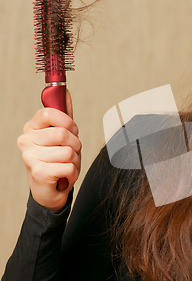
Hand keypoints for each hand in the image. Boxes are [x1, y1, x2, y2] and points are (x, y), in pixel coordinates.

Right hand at [17, 89, 81, 212]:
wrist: (49, 189)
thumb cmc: (56, 160)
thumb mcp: (62, 135)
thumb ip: (64, 114)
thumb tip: (65, 91)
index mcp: (31, 127)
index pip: (49, 113)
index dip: (67, 122)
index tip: (71, 131)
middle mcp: (26, 140)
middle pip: (63, 133)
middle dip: (76, 145)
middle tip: (69, 153)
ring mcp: (30, 156)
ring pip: (69, 152)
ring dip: (75, 161)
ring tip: (65, 166)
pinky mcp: (38, 172)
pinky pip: (69, 167)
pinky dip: (73, 173)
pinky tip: (64, 176)